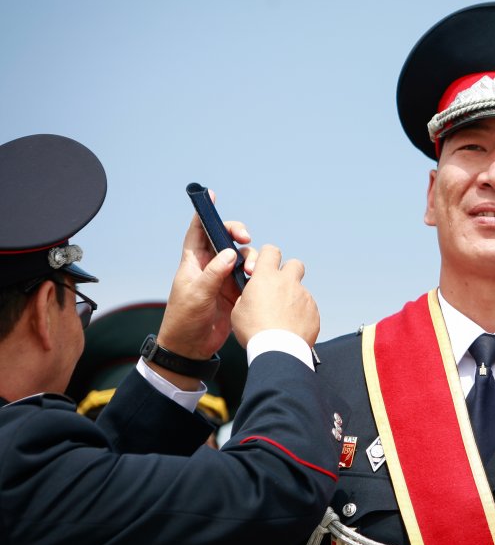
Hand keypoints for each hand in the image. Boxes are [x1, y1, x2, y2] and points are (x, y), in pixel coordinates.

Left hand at [158, 211, 255, 359]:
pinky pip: (251, 276)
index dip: (205, 213)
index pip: (198, 230)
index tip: (212, 196)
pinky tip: (261, 278)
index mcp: (193, 262)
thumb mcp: (196, 294)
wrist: (192, 348)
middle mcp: (210, 266)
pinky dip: (258, 273)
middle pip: (226, 239)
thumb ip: (214, 273)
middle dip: (237, 234)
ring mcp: (224, 278)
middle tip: (246, 238)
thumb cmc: (184, 319)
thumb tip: (231, 253)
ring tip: (254, 270)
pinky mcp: (237, 292)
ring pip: (242, 257)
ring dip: (251, 258)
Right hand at [230, 244, 318, 345]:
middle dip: (288, 272)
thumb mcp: (238, 310)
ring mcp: (304, 296)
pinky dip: (301, 314)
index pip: (270, 251)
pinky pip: (308, 307)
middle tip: (279, 287)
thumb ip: (248, 295)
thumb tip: (253, 294)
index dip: (267, 256)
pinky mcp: (314, 311)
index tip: (264, 265)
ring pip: (301, 290)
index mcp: (266, 278)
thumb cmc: (255, 331)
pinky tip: (291, 327)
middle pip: (294, 264)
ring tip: (283, 317)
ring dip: (293, 298)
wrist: (278, 350)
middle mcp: (288, 282)